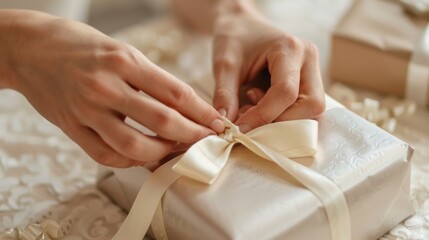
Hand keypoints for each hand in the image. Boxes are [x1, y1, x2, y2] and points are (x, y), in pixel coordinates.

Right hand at [2, 10, 223, 166]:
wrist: (31, 48)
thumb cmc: (81, 47)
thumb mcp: (121, 50)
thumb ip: (150, 80)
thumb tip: (183, 108)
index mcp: (124, 61)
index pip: (175, 93)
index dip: (202, 112)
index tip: (218, 123)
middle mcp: (106, 85)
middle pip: (161, 120)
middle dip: (191, 136)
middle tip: (206, 141)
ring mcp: (87, 109)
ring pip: (134, 145)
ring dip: (162, 153)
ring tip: (175, 150)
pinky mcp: (72, 127)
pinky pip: (105, 155)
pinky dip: (130, 162)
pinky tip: (143, 157)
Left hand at [212, 13, 324, 132]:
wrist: (242, 26)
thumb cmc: (234, 40)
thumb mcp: (223, 64)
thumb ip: (224, 94)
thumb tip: (226, 124)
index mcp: (289, 49)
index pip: (286, 92)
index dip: (263, 116)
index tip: (240, 128)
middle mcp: (308, 60)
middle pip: (310, 105)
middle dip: (280, 121)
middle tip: (249, 116)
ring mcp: (312, 72)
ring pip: (311, 111)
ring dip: (282, 120)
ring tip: (253, 107)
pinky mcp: (308, 83)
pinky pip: (304, 110)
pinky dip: (282, 116)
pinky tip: (260, 105)